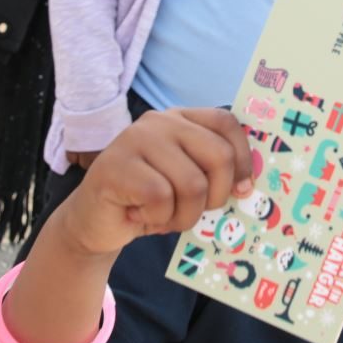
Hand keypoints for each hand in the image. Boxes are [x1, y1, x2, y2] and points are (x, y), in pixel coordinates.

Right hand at [58, 108, 253, 257]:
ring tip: (162, 218)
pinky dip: (157, 219)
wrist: (94, 222)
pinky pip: (160, 198)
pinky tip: (139, 216)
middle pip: (218, 156)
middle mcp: (159, 121)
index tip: (242, 189)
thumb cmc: (148, 203)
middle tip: (192, 212)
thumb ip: (212, 174)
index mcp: (181, 119)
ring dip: (183, 216)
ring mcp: (135, 139)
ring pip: (192, 184)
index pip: (226, 123)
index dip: (242, 158)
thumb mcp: (186, 183)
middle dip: (215, 197)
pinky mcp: (116, 164)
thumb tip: (248, 186)